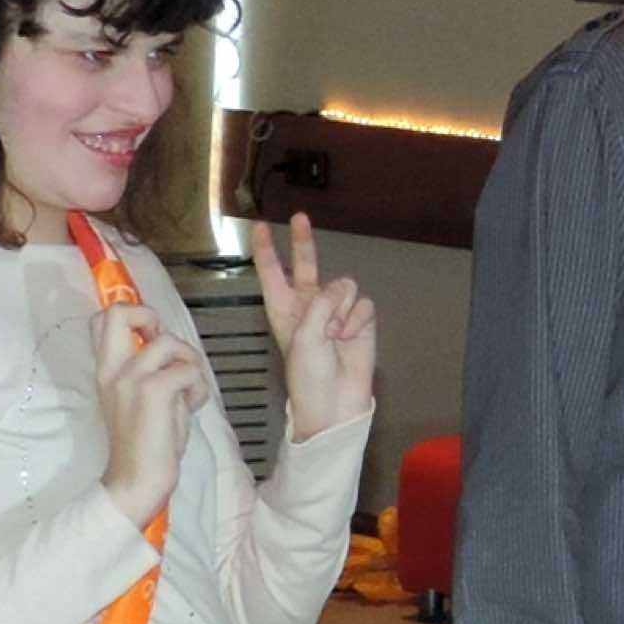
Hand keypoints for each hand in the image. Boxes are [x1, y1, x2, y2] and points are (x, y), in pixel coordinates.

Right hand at [92, 304, 209, 528]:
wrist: (136, 482)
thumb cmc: (144, 446)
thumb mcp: (140, 399)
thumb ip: (150, 371)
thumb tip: (174, 353)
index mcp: (107, 371)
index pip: (102, 319)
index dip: (133, 315)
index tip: (151, 338)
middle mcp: (113, 369)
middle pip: (118, 312)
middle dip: (150, 317)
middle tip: (166, 351)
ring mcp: (131, 378)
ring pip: (169, 341)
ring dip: (189, 362)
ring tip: (188, 390)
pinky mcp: (154, 392)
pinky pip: (188, 370)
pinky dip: (198, 387)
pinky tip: (192, 406)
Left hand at [251, 214, 375, 440]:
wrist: (335, 405)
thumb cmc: (309, 377)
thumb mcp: (304, 335)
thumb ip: (321, 302)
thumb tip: (343, 290)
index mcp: (283, 310)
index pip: (272, 273)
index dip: (266, 250)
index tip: (260, 228)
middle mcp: (308, 306)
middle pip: (305, 264)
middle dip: (303, 242)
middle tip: (300, 218)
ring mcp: (335, 313)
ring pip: (343, 286)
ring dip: (341, 308)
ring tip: (335, 334)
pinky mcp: (359, 322)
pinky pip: (363, 304)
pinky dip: (357, 320)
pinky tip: (350, 337)